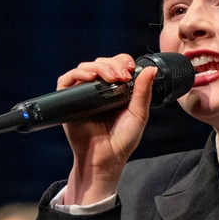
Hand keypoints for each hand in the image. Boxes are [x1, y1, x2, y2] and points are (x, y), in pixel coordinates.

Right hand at [58, 54, 156, 204]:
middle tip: (123, 75)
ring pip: (86, 67)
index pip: (117, 65)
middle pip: (101, 62)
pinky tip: (90, 77)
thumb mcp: (138, 114)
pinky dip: (78, 73)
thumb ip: (143, 92)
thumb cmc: (122, 140)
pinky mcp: (68, 100)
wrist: (106, 158)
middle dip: (114, 64)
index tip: (132, 68)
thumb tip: (151, 68)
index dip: (123, 61)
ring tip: (111, 77)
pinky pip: (67, 80)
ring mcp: (83, 94)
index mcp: (116, 90)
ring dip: (100, 67)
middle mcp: (98, 89)